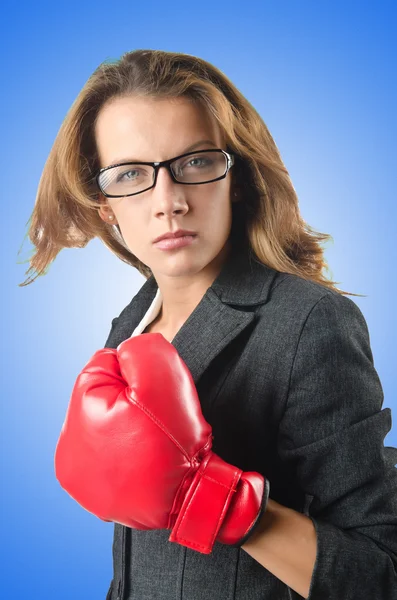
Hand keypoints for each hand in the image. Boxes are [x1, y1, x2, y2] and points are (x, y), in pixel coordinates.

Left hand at [54, 333, 268, 553]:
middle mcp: (67, 447)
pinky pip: (105, 456)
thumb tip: (124, 352)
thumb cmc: (175, 439)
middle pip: (100, 396)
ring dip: (123, 426)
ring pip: (102, 425)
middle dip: (126, 399)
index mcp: (80, 412)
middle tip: (152, 421)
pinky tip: (140, 462)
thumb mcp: (164, 377)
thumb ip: (140, 350)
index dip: (137, 374)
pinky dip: (122, 454)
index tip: (154, 397)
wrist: (190, 498)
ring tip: (147, 443)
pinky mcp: (90, 494)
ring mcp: (76, 475)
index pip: (104, 365)